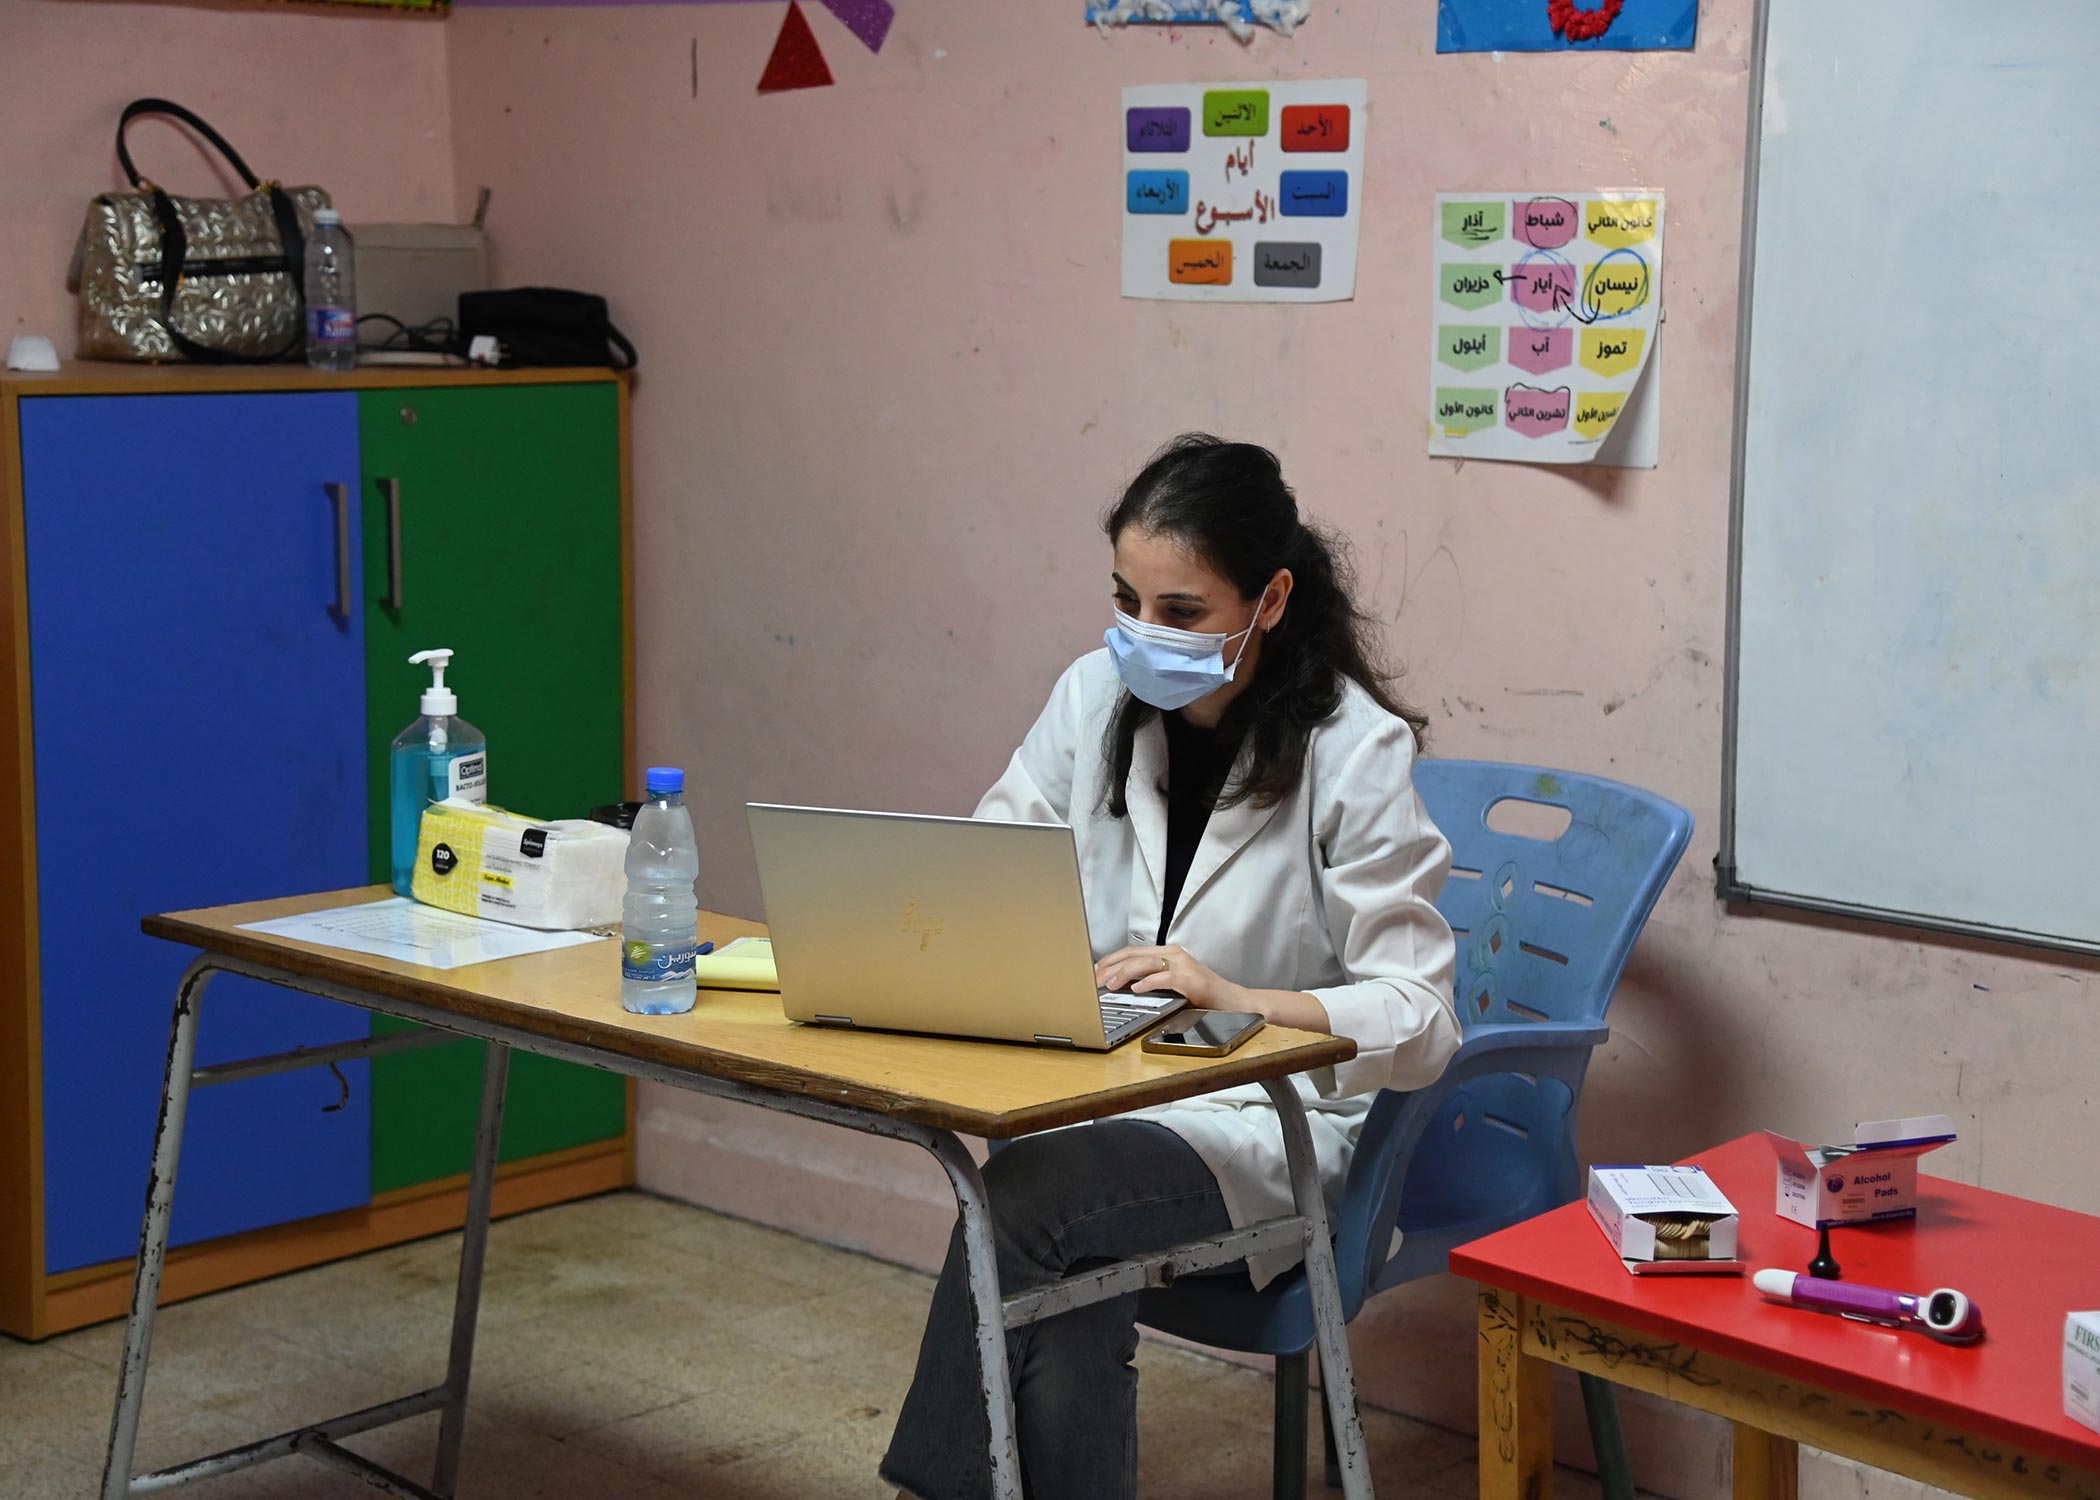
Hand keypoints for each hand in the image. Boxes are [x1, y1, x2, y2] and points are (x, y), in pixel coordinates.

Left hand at [1094, 944, 1248, 1011]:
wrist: (1234, 1001)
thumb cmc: (1205, 994)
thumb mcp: (1175, 982)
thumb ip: (1153, 979)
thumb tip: (1125, 984)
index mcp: (1168, 953)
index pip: (1132, 952)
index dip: (1111, 960)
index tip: (1095, 971)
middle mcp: (1174, 954)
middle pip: (1134, 955)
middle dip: (1111, 966)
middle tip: (1095, 979)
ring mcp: (1183, 965)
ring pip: (1145, 963)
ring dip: (1123, 973)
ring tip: (1110, 984)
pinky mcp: (1191, 979)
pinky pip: (1164, 978)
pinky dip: (1147, 982)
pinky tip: (1136, 989)